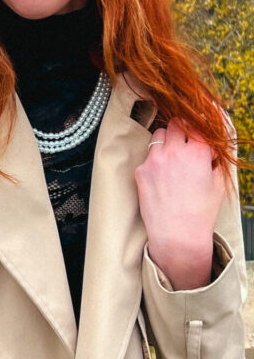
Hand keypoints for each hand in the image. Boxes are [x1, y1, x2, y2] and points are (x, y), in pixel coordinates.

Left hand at [135, 119, 224, 289]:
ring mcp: (155, 160)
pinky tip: (162, 175)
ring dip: (167, 140)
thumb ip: (214, 160)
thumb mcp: (218, 183)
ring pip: (159, 135)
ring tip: (173, 156)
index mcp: (198, 152)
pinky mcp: (141, 171)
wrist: (177, 235)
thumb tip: (210, 147)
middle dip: (183, 130)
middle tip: (186, 141)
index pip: (198, 125)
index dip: (200, 128)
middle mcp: (175, 151)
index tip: (199, 132)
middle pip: (176, 123)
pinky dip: (155, 160)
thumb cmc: (200, 213)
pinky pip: (148, 155)